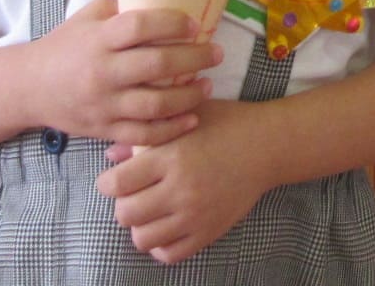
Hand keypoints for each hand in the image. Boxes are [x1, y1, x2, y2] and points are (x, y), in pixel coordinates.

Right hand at [25, 0, 221, 145]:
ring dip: (188, 96)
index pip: (138, 26)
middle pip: (155, 66)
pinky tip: (191, 119)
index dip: (170, 23)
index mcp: (98, 39)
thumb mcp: (87, 17)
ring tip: (207, 85)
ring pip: (154, 104)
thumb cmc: (64, 46)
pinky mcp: (104, 130)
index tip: (195, 24)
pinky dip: (171, 130)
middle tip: (217, 53)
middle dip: (193, 59)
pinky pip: (143, 134)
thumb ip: (122, 9)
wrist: (28, 88)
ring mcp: (103, 104)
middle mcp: (101, 72)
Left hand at [99, 98, 272, 263]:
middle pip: (125, 214)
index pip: (117, 184)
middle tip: (134, 194)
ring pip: (143, 239)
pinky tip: (167, 225)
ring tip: (150, 211)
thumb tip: (111, 155)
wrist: (267, 145)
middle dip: (123, 204)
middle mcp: (180, 189)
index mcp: (171, 157)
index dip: (107, 183)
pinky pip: (170, 254)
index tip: (114, 178)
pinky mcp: (208, 232)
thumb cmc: (225, 124)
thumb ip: (147, 135)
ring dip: (140, 226)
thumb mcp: (186, 118)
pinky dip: (161, 245)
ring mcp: (195, 215)